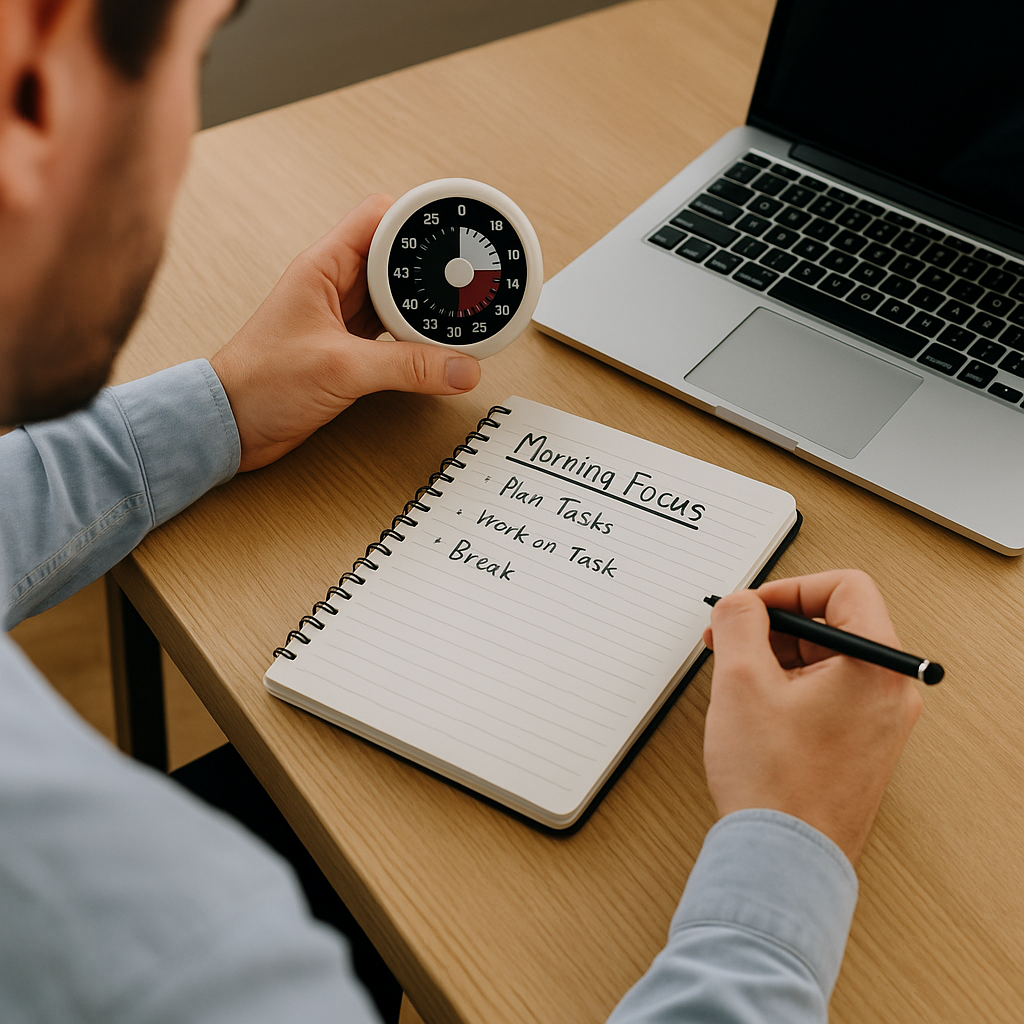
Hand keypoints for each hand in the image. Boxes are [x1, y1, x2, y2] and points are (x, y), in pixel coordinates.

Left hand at [210, 195, 481, 471]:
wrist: (231, 425)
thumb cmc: (259, 384)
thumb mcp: (341, 369)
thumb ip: (407, 367)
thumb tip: (460, 368)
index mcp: (323, 266)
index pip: (379, 217)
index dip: (419, 219)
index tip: (455, 233)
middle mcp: (335, 284)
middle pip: (398, 257)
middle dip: (433, 268)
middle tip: (468, 282)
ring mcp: (343, 316)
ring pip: (399, 297)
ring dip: (427, 307)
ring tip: (459, 316)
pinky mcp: (349, 348)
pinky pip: (394, 332)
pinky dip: (417, 338)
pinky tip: (436, 348)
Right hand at [701, 570, 922, 865]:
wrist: (783, 860)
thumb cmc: (774, 783)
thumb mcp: (741, 680)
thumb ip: (739, 622)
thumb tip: (741, 602)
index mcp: (875, 668)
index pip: (847, 587)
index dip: (792, 587)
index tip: (754, 607)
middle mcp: (888, 693)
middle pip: (834, 623)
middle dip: (774, 625)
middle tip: (731, 639)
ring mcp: (877, 722)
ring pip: (826, 659)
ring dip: (776, 656)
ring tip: (734, 677)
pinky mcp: (859, 745)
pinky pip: (825, 693)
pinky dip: (787, 686)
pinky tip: (751, 705)